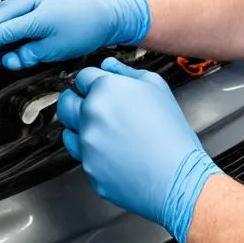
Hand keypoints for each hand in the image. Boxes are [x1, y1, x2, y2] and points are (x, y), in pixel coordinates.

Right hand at [0, 0, 150, 71]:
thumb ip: (29, 54)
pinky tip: (9, 33)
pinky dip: (8, 22)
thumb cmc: (91, 26)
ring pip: (4, 11)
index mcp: (34, 14)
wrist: (112, 10)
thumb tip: (9, 60)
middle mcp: (32, 0)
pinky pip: (18, 8)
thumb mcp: (57, 49)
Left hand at [56, 57, 219, 242]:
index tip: (98, 87)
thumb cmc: (171, 134)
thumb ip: (126, 71)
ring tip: (108, 132)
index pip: (82, 77)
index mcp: (106, 90)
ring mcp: (87, 143)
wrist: (177, 177)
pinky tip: (112, 150)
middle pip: (65, 102)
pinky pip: (81, 155)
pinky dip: (91, 151)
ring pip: (69, 129)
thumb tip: (108, 65)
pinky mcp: (88, 167)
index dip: (92, 81)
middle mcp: (91, 115)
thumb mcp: (157, 88)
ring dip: (81, 127)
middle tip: (92, 106)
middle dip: (76, 101)